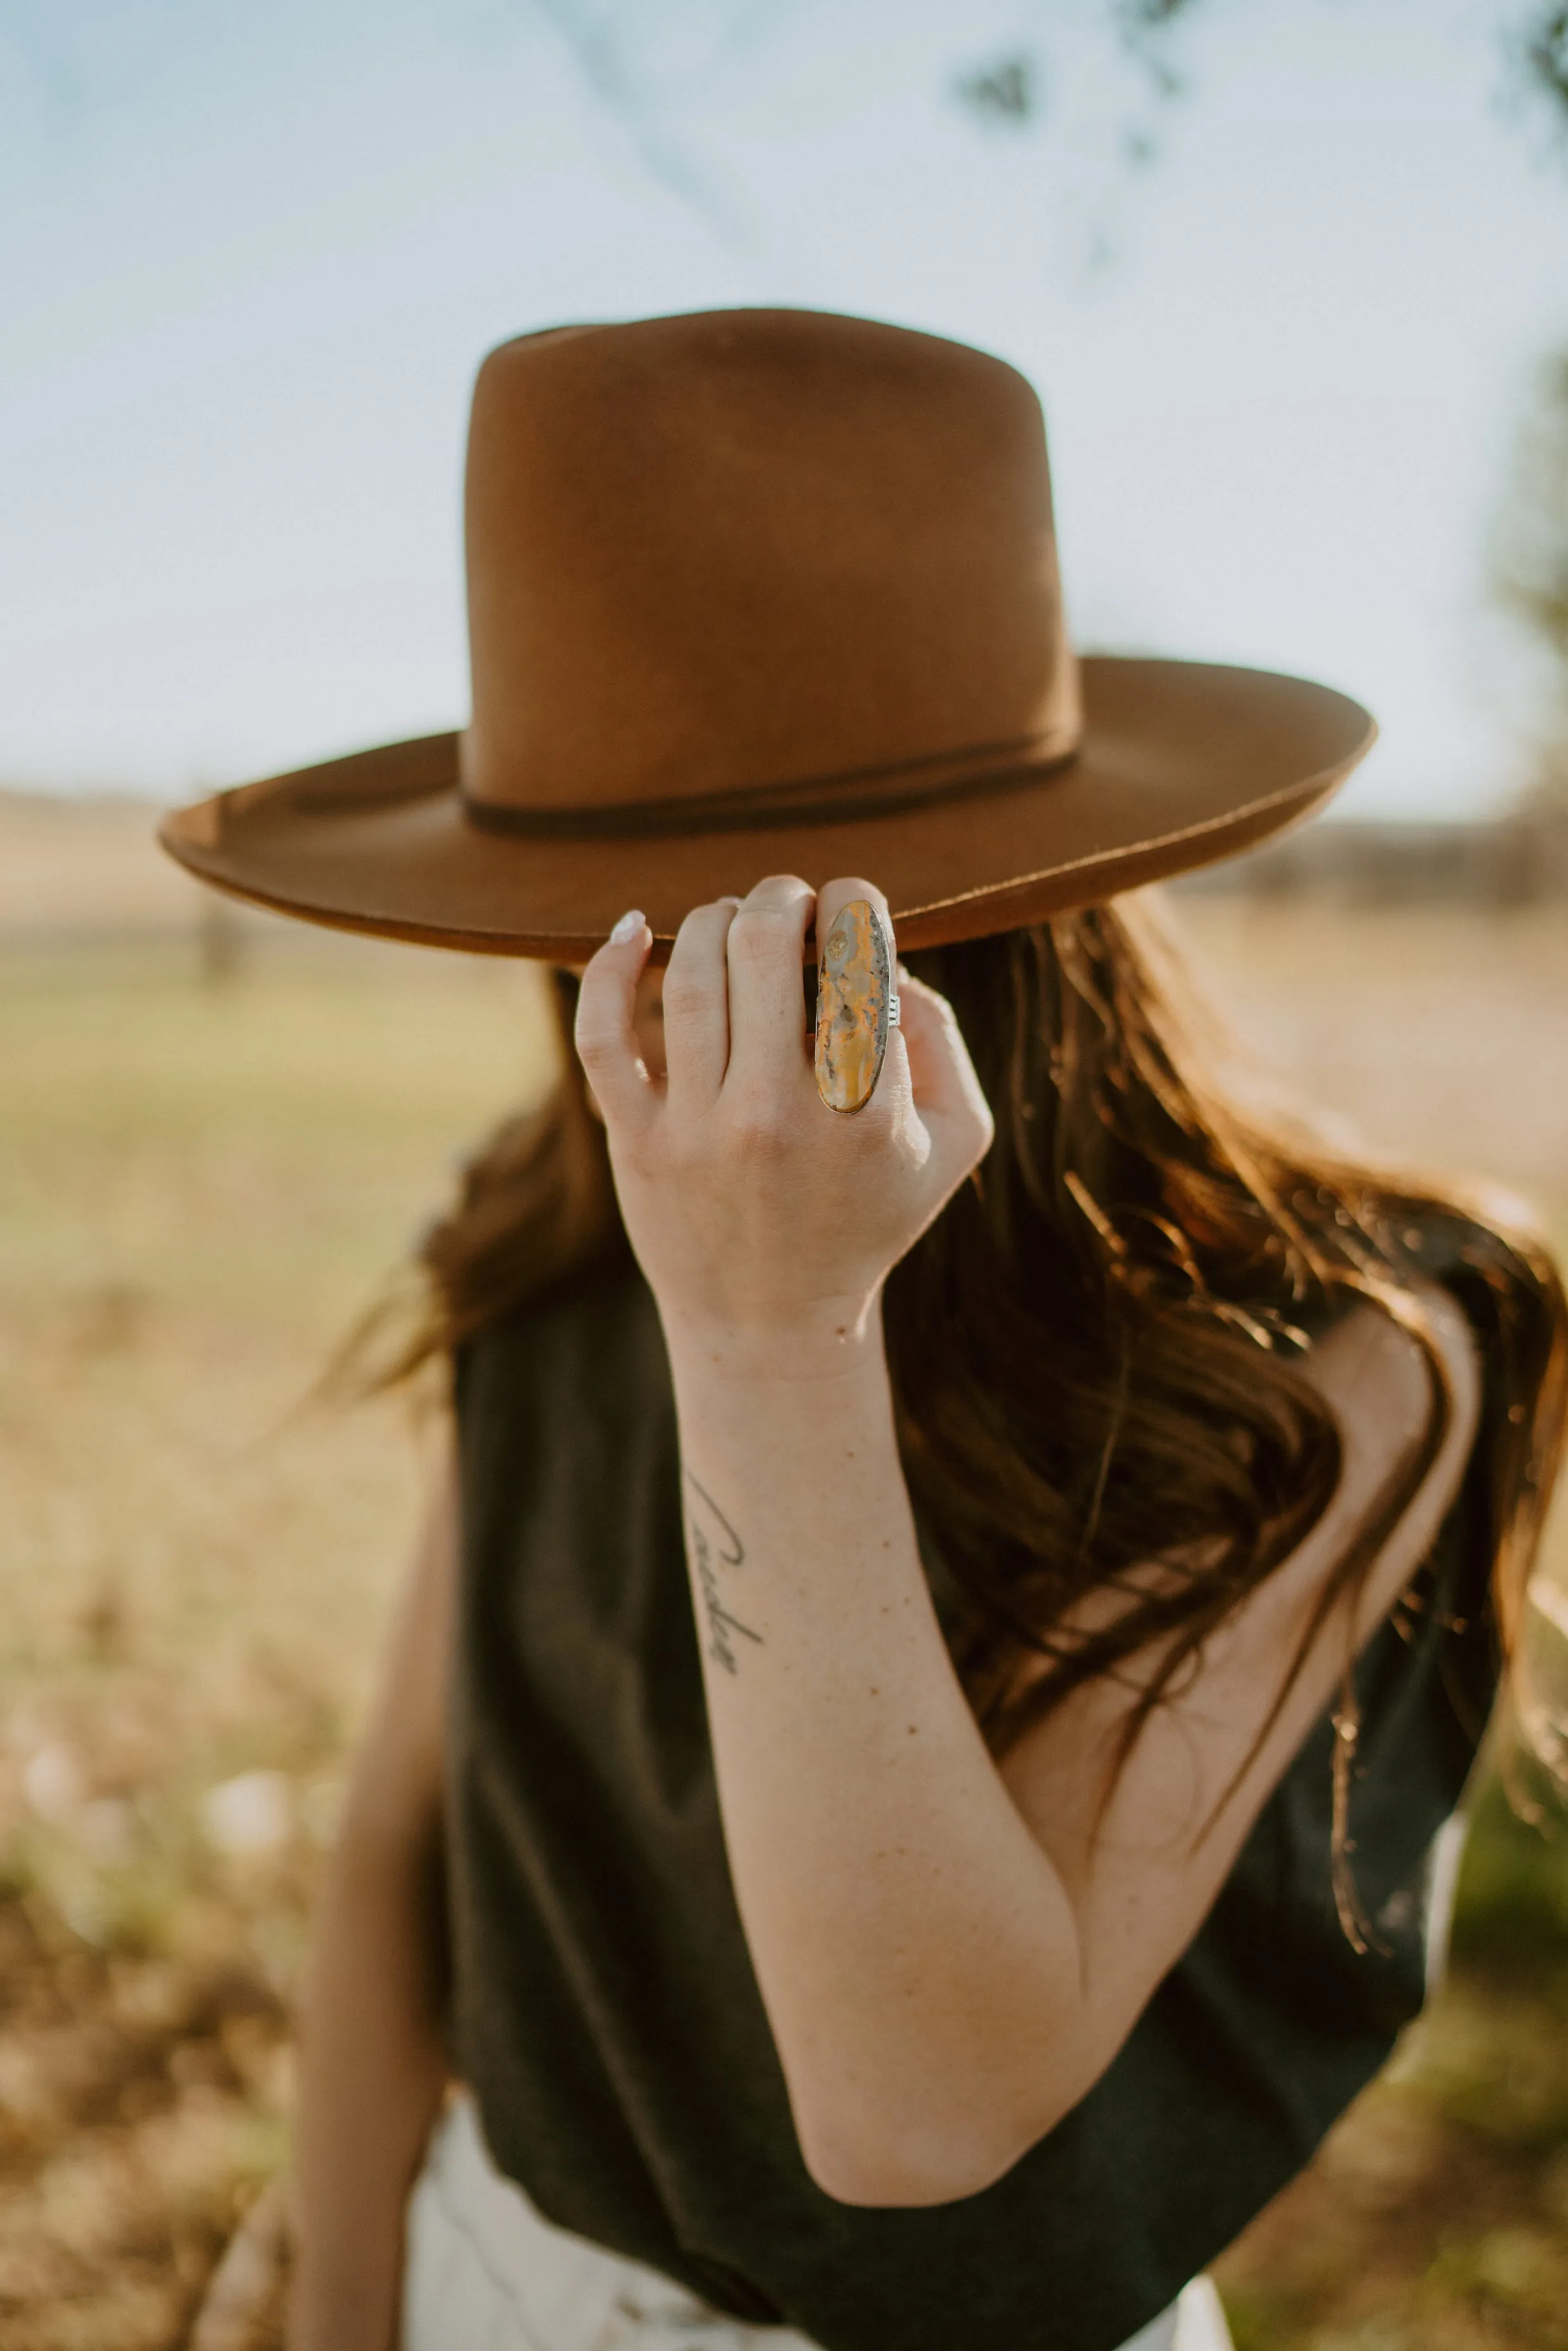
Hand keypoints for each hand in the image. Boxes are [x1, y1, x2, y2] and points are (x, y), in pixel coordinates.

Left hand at [574, 875, 993, 1373]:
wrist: (773, 1325)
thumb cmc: (870, 1217)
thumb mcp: (954, 1141)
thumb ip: (943, 1038)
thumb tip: (884, 958)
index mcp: (867, 1111)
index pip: (858, 957)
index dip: (851, 903)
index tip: (846, 909)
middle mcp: (779, 1116)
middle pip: (765, 944)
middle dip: (781, 897)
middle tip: (789, 903)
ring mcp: (699, 1130)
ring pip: (690, 973)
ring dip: (715, 920)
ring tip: (734, 925)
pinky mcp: (635, 1142)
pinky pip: (604, 1035)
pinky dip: (609, 965)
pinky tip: (635, 928)